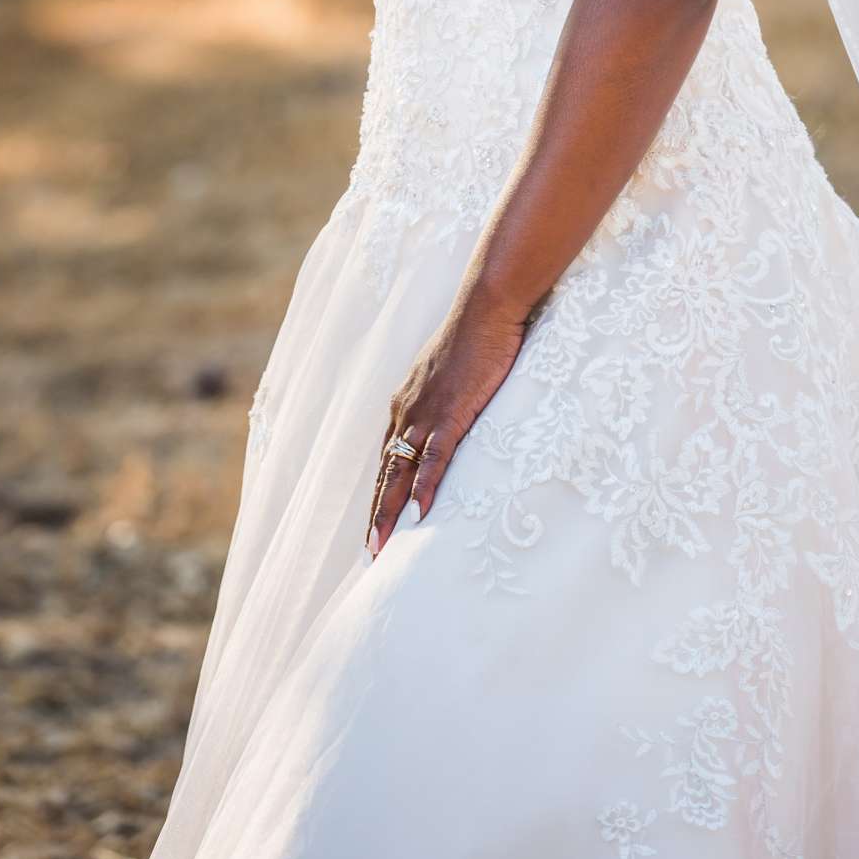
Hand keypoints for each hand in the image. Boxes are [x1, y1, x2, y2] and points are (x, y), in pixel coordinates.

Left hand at [365, 293, 529, 560]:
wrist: (488, 306)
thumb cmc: (477, 334)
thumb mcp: (453, 371)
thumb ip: (446, 396)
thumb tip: (452, 411)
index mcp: (407, 401)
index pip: (387, 456)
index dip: (380, 492)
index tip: (375, 522)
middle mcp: (407, 410)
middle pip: (385, 472)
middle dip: (376, 513)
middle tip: (370, 552)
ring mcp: (426, 412)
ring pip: (400, 472)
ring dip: (389, 512)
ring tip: (382, 548)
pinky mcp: (451, 412)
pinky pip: (433, 458)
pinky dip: (423, 489)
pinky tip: (418, 516)